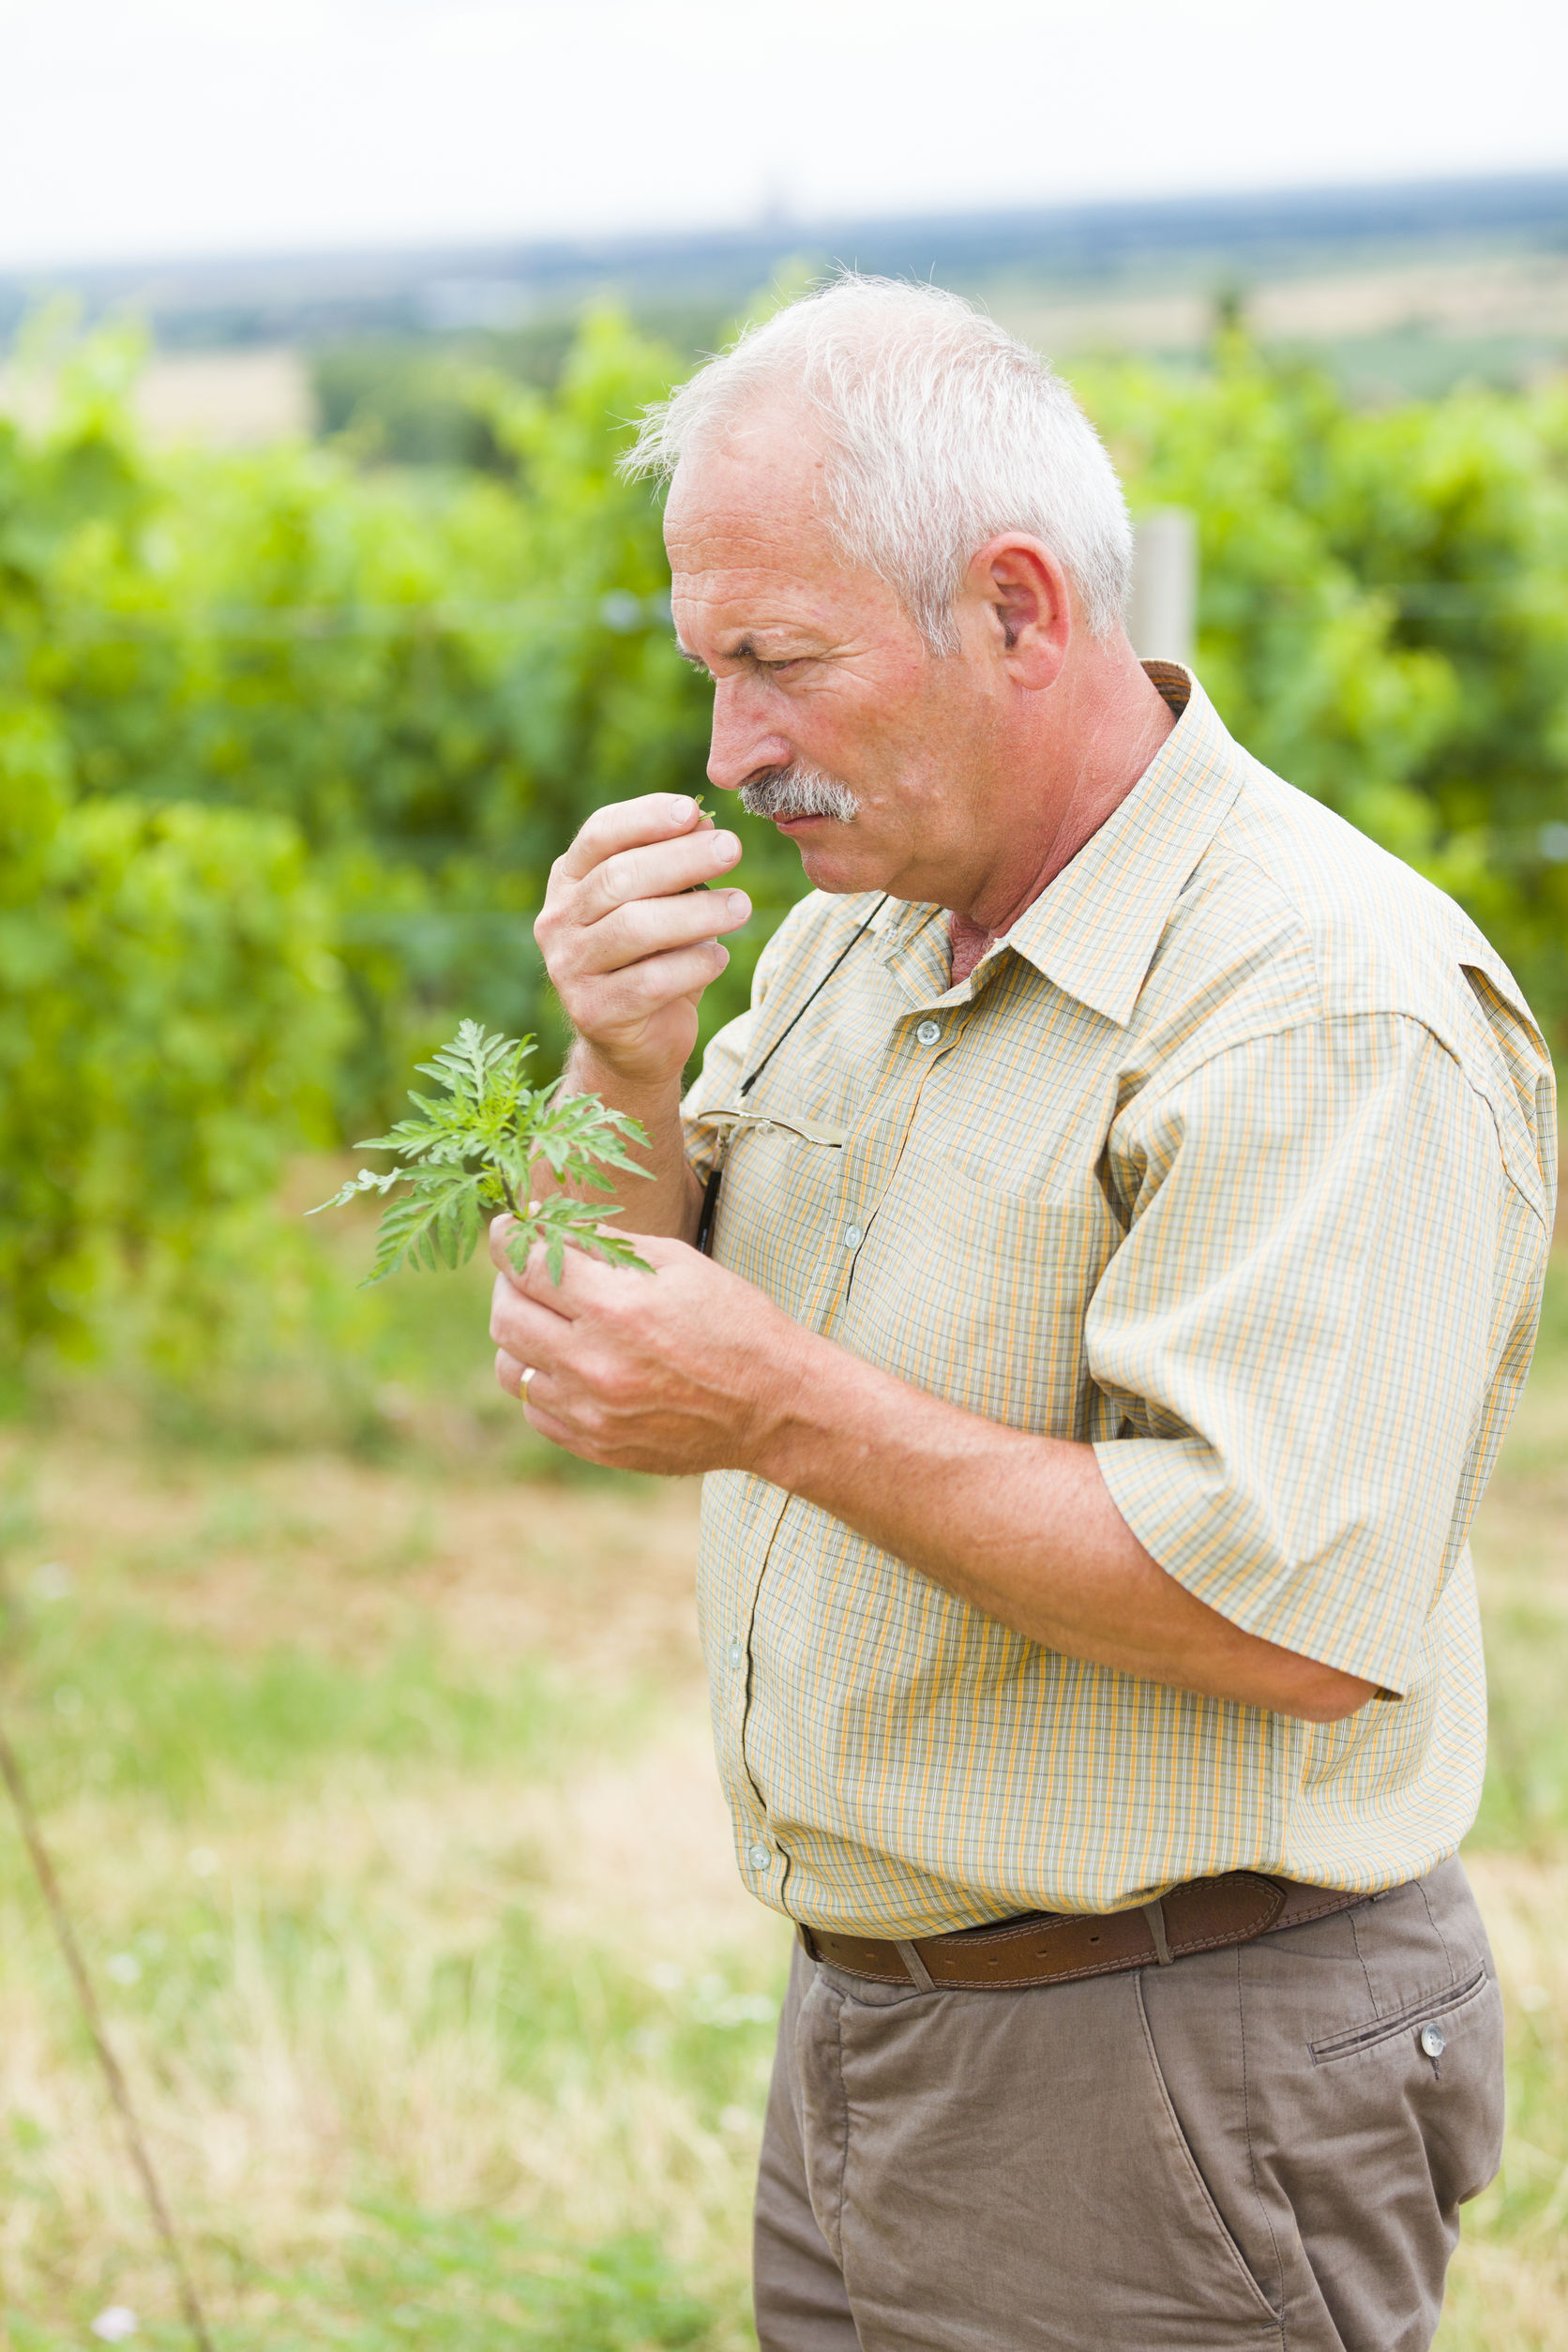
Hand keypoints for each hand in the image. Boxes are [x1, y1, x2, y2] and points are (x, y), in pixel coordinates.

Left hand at [489, 1215, 807, 1474]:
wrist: (775, 1406)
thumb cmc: (734, 1323)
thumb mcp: (678, 1264)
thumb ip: (607, 1247)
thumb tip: (551, 1229)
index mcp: (616, 1309)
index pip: (527, 1266)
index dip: (507, 1240)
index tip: (506, 1231)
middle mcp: (594, 1364)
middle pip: (506, 1317)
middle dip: (508, 1285)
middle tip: (525, 1274)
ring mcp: (591, 1412)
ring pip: (510, 1369)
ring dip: (519, 1338)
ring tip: (547, 1323)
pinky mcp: (596, 1445)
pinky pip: (535, 1410)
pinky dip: (542, 1382)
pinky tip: (570, 1364)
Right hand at [533, 793, 751, 1089]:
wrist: (633, 1042)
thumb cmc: (651, 959)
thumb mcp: (661, 904)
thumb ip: (674, 867)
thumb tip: (705, 824)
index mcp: (568, 880)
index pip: (600, 834)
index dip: (646, 817)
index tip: (694, 810)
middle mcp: (558, 920)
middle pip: (619, 878)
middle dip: (681, 858)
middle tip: (731, 849)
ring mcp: (569, 968)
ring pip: (634, 928)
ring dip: (696, 913)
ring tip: (741, 906)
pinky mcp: (594, 1012)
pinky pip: (651, 981)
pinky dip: (693, 965)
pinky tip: (719, 957)